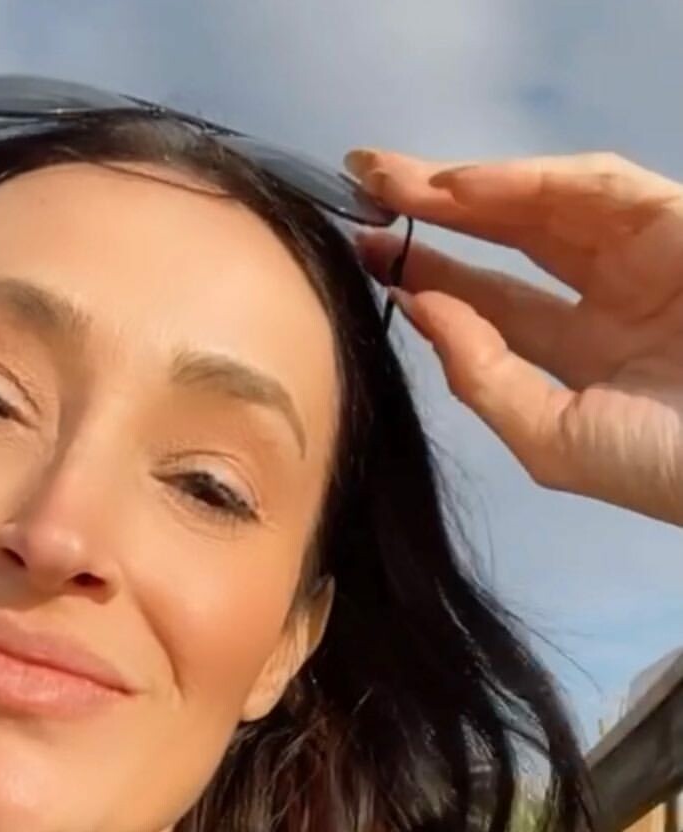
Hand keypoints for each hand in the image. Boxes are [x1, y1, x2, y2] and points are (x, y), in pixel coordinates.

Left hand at [345, 149, 682, 526]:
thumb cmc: (663, 468)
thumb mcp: (551, 440)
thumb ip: (482, 376)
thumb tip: (418, 307)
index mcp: (584, 355)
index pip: (492, 301)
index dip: (429, 272)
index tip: (364, 253)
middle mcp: (611, 298)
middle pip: (509, 239)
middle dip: (435, 211)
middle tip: (363, 187)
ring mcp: (646, 256)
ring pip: (543, 203)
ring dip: (466, 186)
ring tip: (392, 180)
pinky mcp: (677, 222)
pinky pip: (594, 187)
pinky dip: (525, 182)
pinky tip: (457, 189)